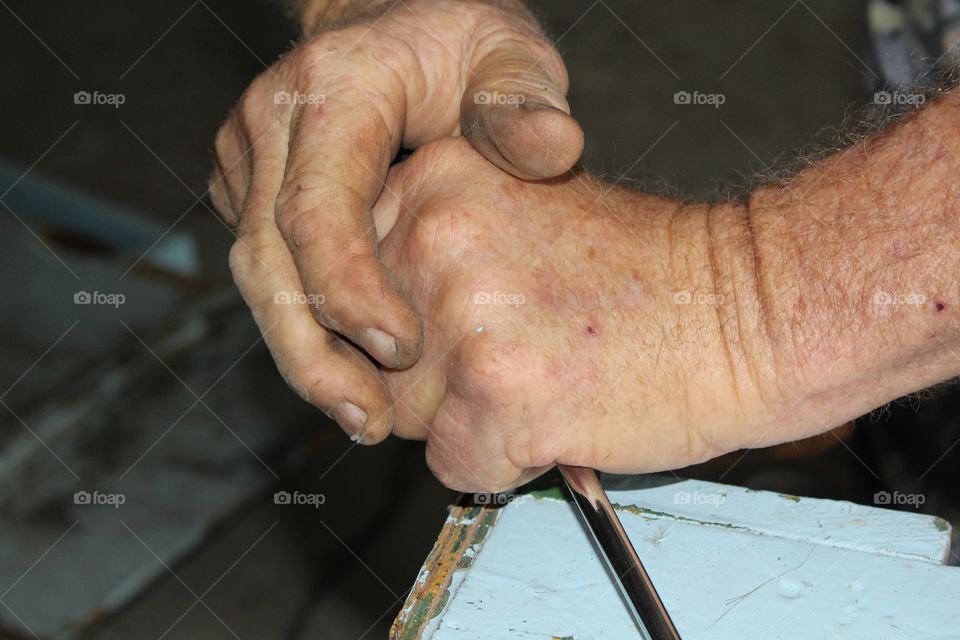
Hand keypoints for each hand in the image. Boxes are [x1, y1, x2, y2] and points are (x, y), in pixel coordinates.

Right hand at [211, 0, 582, 438]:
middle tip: (370, 422)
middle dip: (312, 353)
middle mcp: (271, 124)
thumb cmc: (462, 45)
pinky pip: (268, 272)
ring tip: (362, 417)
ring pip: (256, 276)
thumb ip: (524, 101)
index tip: (404, 352)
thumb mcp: (510, 54)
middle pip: (265, 260)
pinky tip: (350, 374)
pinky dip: (304, 328)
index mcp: (333, 89)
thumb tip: (554, 148)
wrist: (396, 23)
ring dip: (303, 355)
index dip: (351, 289)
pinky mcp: (248, 189)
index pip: (317, 208)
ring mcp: (250, 159)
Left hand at [373, 139, 782, 491]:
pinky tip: (557, 417)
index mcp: (438, 180)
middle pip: (369, 353)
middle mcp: (438, 236)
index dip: (404, 322)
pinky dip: (501, 462)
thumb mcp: (517, 215)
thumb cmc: (645, 274)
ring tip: (544, 378)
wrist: (745, 314)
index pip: (350, 286)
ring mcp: (464, 315)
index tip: (456, 328)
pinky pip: (453, 463)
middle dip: (430, 374)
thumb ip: (433, 251)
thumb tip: (363, 329)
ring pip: (403, 414)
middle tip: (519, 352)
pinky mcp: (497, 393)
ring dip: (464, 418)